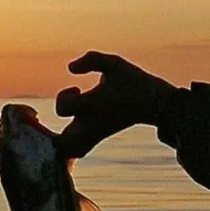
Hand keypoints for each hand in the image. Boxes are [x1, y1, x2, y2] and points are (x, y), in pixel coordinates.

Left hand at [55, 52, 177, 158]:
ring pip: (70, 151)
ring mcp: (94, 134)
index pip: (63, 108)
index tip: (76, 89)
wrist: (155, 103)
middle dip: (54, 127)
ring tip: (68, 120)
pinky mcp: (97, 137)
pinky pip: (78, 151)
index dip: (64, 96)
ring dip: (61, 137)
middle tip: (65, 114)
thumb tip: (71, 68)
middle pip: (62, 143)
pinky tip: (74, 123)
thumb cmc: (133, 81)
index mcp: (94, 105)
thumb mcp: (114, 63)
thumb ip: (90, 60)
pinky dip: (70, 143)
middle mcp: (91, 124)